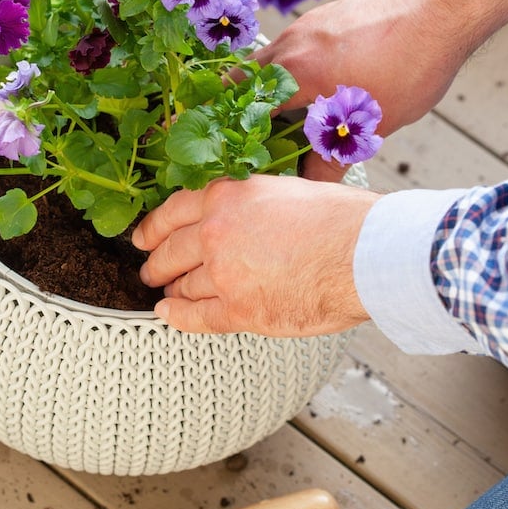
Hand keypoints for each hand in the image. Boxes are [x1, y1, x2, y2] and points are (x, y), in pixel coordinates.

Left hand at [131, 175, 379, 336]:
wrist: (365, 253)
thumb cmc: (340, 219)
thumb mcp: (283, 191)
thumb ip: (250, 204)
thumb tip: (240, 220)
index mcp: (227, 196)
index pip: (173, 211)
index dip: (151, 228)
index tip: (142, 238)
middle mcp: (216, 232)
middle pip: (170, 251)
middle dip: (156, 263)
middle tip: (150, 270)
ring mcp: (224, 273)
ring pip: (182, 286)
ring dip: (171, 292)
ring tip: (167, 295)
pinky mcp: (239, 310)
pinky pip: (195, 317)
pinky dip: (177, 317)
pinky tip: (167, 315)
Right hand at [255, 0, 507, 136]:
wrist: (444, 3)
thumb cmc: (413, 62)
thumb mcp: (375, 123)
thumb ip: (335, 157)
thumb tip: (314, 181)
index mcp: (295, 73)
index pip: (246, 110)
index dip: (242, 134)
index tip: (248, 153)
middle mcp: (291, 45)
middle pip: (246, 81)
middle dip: (249, 110)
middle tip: (264, 138)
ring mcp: (306, 26)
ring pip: (269, 62)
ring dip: (273, 89)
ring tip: (296, 117)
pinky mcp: (325, 17)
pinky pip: (293, 48)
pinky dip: (295, 70)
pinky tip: (324, 87)